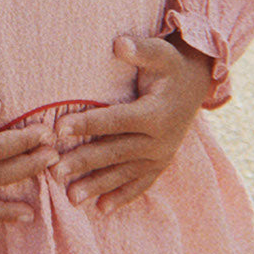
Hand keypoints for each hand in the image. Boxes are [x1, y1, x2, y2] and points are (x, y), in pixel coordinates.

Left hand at [52, 35, 213, 213]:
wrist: (198, 83)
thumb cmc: (170, 65)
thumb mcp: (160, 53)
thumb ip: (139, 49)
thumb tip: (120, 43)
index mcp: (156, 113)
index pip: (117, 120)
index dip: (89, 123)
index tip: (60, 128)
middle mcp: (160, 140)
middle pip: (117, 152)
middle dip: (85, 162)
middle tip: (55, 172)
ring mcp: (161, 156)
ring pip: (125, 174)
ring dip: (98, 186)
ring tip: (70, 198)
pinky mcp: (161, 164)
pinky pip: (141, 184)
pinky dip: (123, 196)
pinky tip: (102, 210)